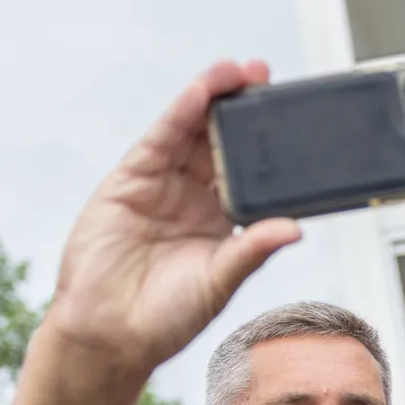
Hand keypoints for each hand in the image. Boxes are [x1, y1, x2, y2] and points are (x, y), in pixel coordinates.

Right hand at [43, 60, 302, 374]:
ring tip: (239, 71)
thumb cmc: (166, 318)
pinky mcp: (131, 180)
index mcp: (222, 222)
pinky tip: (201, 90)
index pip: (250, 173)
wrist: (109, 333)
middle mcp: (194, 198)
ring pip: (192, 132)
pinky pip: (161, 139)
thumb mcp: (219, 282)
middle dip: (243, 110)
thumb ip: (252, 250)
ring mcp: (163, 185)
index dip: (268, 146)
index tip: (293, 119)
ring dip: (214, 98)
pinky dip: (181, 111)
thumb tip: (294, 229)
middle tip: (267, 78)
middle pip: (222, 142)